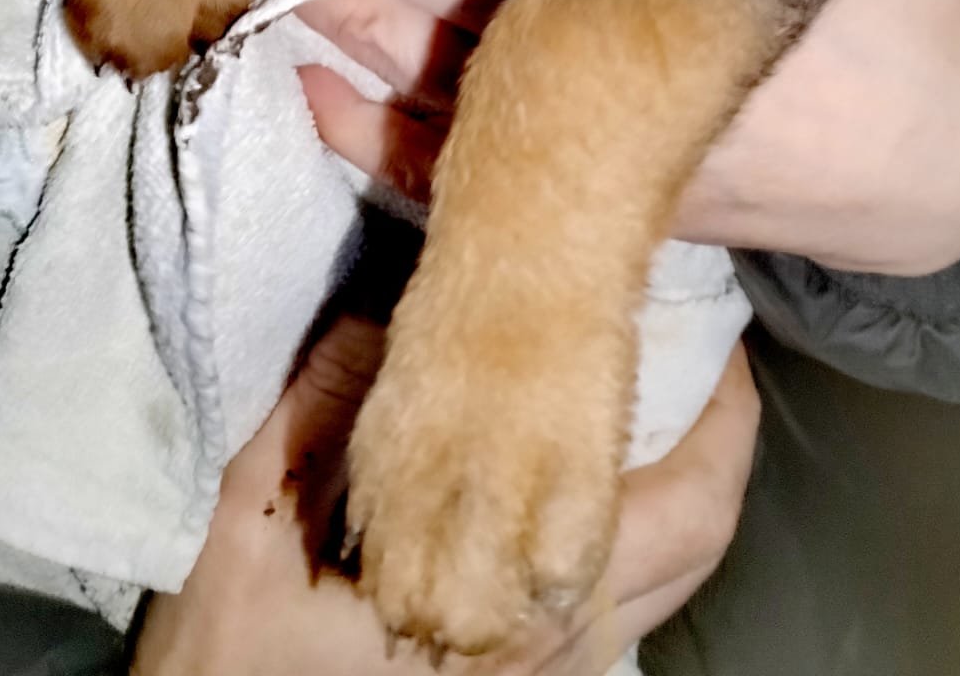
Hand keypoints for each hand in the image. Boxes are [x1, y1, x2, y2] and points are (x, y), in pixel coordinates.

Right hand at [131, 314, 757, 674]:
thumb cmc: (238, 646)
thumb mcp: (256, 510)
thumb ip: (323, 401)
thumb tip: (385, 320)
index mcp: (518, 601)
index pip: (675, 504)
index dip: (715, 416)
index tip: (714, 331)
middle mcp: (556, 644)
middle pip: (700, 541)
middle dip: (721, 443)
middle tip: (711, 356)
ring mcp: (551, 674)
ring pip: (674, 579)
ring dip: (688, 488)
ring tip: (674, 402)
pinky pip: (630, 604)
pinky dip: (646, 534)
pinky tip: (604, 478)